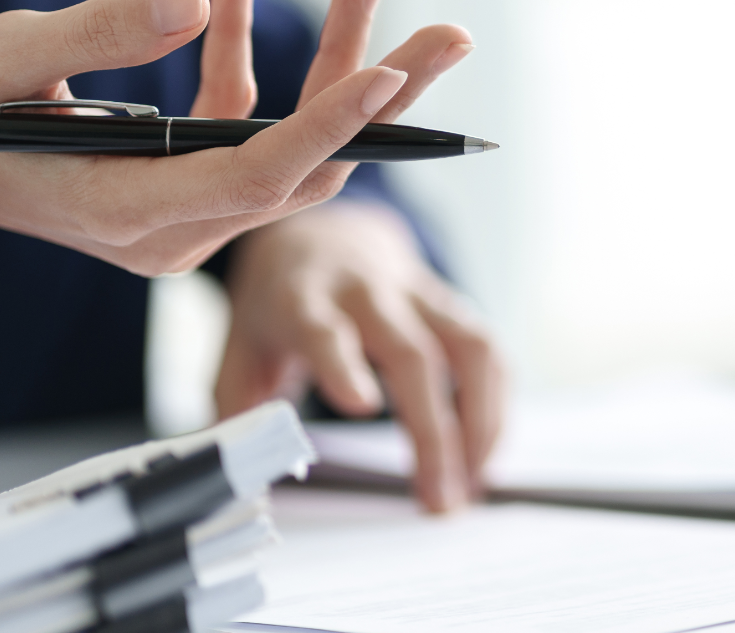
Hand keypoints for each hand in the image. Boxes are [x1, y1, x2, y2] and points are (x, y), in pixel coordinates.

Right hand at [0, 0, 470, 275]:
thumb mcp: (5, 57)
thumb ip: (99, 32)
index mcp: (128, 213)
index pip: (255, 176)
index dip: (327, 126)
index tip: (387, 74)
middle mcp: (173, 228)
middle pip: (302, 166)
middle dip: (376, 96)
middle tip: (451, 36)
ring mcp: (184, 210)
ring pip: (288, 142)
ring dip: (330, 60)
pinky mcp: (185, 179)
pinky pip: (240, 119)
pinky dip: (242, 50)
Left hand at [216, 201, 500, 513]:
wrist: (323, 234)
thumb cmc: (280, 304)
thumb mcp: (238, 346)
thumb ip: (239, 408)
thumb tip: (248, 474)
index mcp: (303, 300)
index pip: (325, 329)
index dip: (344, 365)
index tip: (362, 407)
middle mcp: (368, 293)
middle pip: (414, 354)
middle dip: (433, 432)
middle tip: (439, 500)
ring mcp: (419, 295)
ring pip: (470, 348)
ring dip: (481, 421)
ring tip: (472, 483)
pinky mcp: (452, 305)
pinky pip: (489, 351)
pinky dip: (496, 405)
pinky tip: (484, 454)